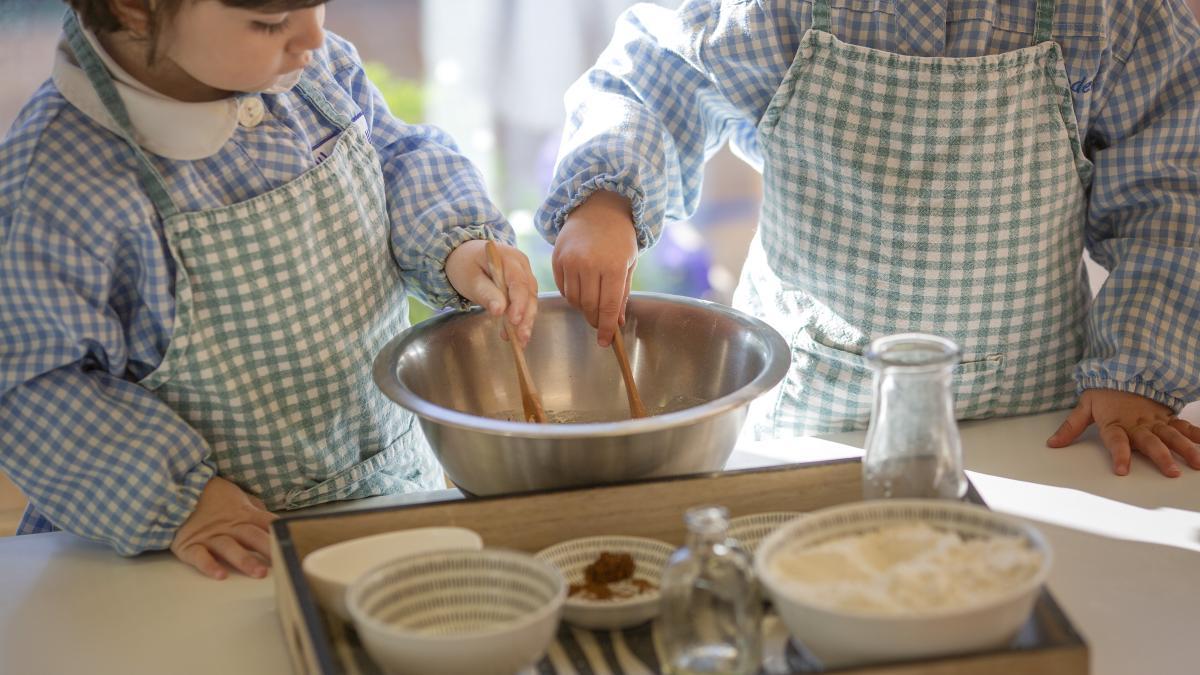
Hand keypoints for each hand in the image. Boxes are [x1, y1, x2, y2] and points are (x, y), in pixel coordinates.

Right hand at [170, 476, 276, 579]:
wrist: (173, 488)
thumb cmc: (209, 494)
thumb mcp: (236, 495)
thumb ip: (254, 508)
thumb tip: (272, 519)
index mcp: (243, 513)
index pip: (268, 522)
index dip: (282, 531)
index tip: (297, 541)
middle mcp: (229, 525)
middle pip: (253, 536)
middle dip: (269, 548)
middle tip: (284, 560)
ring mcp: (209, 535)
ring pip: (230, 548)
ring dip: (245, 560)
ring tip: (259, 572)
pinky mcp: (189, 545)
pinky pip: (200, 557)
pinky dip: (209, 566)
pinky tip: (220, 575)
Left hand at [446, 239, 537, 345]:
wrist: (465, 255)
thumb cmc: (465, 265)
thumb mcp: (471, 280)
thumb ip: (486, 294)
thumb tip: (499, 311)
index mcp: (509, 258)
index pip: (519, 282)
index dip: (519, 303)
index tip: (514, 320)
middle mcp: (521, 265)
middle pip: (529, 293)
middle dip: (526, 317)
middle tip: (521, 338)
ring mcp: (524, 275)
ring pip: (530, 300)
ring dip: (526, 321)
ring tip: (520, 341)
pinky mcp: (522, 286)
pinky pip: (525, 303)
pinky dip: (521, 319)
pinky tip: (516, 335)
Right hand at [553, 190, 637, 346]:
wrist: (597, 208)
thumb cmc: (618, 237)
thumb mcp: (628, 264)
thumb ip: (622, 294)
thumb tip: (618, 323)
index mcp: (612, 266)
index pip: (608, 307)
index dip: (607, 328)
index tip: (606, 342)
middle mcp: (589, 264)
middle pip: (588, 306)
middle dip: (595, 320)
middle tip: (600, 324)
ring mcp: (570, 261)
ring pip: (573, 300)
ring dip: (583, 308)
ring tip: (592, 304)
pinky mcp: (557, 259)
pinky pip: (562, 288)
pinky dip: (571, 295)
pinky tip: (581, 290)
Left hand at [1047, 389, 1199, 476]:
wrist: (1125, 368)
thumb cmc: (1104, 391)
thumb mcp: (1084, 406)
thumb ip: (1071, 427)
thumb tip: (1052, 444)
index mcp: (1116, 423)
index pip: (1116, 441)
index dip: (1119, 455)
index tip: (1122, 470)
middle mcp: (1138, 424)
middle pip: (1150, 442)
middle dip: (1161, 457)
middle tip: (1171, 472)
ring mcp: (1155, 421)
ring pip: (1172, 435)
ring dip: (1185, 449)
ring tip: (1197, 463)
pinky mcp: (1166, 417)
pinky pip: (1183, 426)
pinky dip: (1196, 434)